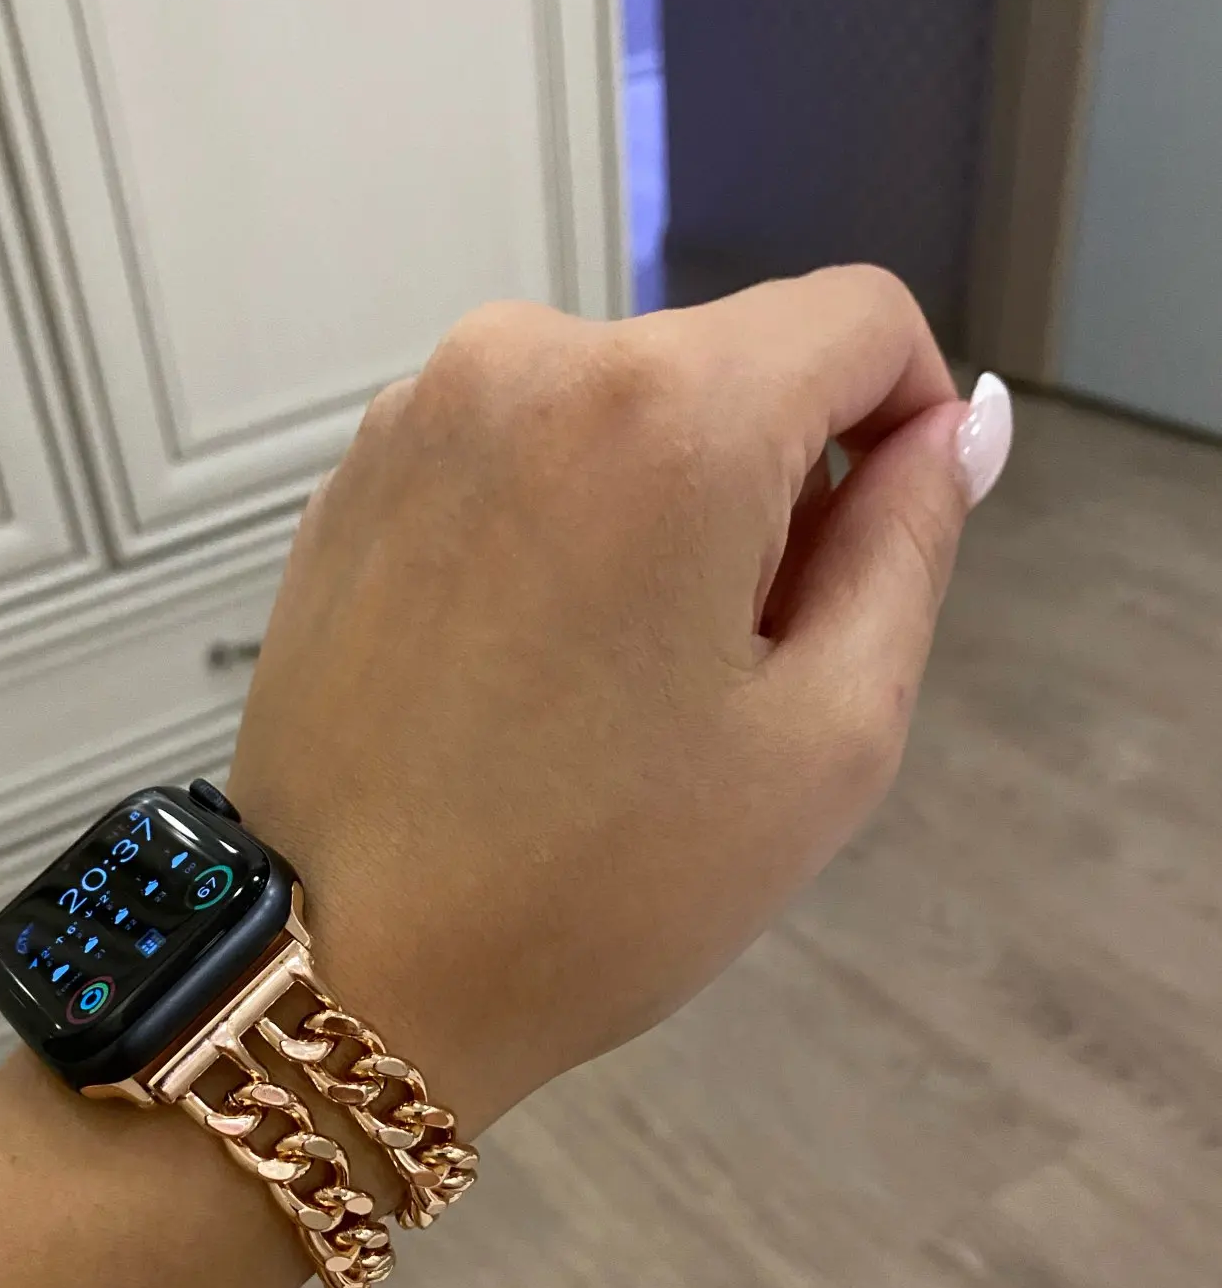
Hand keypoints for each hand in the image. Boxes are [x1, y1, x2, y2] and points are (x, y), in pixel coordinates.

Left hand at [229, 267, 1010, 1131]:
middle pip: (733, 364)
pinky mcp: (352, 476)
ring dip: (663, 506)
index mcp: (669, 409)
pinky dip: (560, 524)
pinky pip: (516, 453)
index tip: (870, 557)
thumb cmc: (603, 884)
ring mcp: (420, 411)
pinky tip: (524, 666)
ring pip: (620, 408)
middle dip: (774, 486)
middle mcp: (530, 359)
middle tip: (731, 672)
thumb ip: (911, 546)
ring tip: (616, 682)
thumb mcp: (827, 737)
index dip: (907, 422)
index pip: (860, 318)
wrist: (343, 969)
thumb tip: (945, 425)